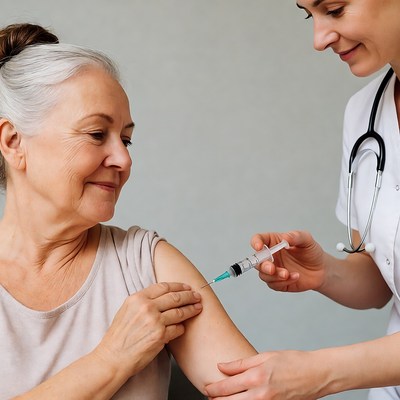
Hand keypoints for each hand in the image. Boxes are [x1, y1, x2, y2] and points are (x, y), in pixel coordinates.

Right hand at [94, 282, 201, 377]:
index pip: (163, 287)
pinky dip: (182, 328)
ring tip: (198, 308)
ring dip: (191, 309)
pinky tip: (183, 327)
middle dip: (189, 296)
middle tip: (197, 296)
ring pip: (180, 312)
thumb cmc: (119, 337)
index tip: (186, 287)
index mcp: (137, 298)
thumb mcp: (126, 310)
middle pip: (175, 297)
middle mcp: (146, 307)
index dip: (178, 286)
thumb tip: (162, 296)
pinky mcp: (160, 336)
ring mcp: (154, 321)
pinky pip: (178, 329)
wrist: (113, 358)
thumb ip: (143, 301)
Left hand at [204, 351, 325, 399]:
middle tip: (210, 395)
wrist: (317, 374)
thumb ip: (240, 364)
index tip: (206, 386)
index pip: (225, 387)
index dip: (212, 388)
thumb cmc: (293, 361)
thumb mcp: (265, 356)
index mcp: (256, 377)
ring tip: (222, 399)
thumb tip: (221, 366)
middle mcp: (261, 395)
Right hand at [252, 231, 325, 292]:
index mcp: (273, 242)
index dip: (255, 242)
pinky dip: (283, 282)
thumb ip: (295, 236)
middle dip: (263, 266)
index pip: (258, 239)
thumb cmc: (311, 252)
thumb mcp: (306, 240)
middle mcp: (270, 256)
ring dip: (274, 276)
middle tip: (272, 268)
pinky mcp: (278, 282)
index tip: (259, 247)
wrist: (321, 270)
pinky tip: (295, 276)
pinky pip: (274, 284)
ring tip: (287, 274)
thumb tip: (285, 238)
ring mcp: (273, 269)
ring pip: (264, 275)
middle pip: (257, 261)